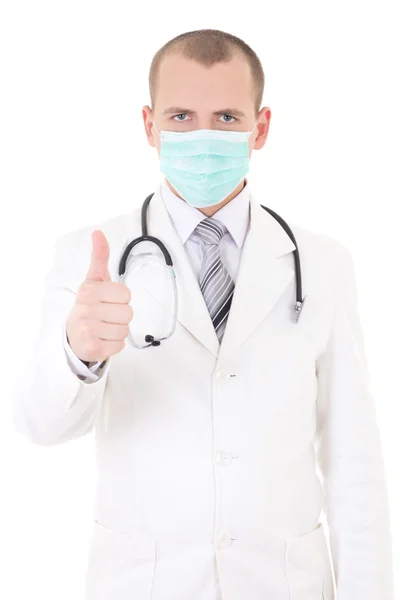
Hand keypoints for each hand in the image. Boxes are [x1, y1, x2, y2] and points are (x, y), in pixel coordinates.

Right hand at [66, 230, 132, 361]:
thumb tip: (98, 233)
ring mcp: (87, 330)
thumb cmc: (89, 305)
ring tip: (104, 327)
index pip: (126, 295)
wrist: (73, 334)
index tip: (108, 301)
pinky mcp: (92, 348)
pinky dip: (114, 344)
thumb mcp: (94, 280)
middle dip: (121, 316)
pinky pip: (120, 345)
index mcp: (88, 290)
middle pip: (128, 313)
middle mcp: (86, 309)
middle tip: (106, 316)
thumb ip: (99, 257)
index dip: (121, 299)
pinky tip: (102, 338)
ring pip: (125, 330)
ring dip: (118, 330)